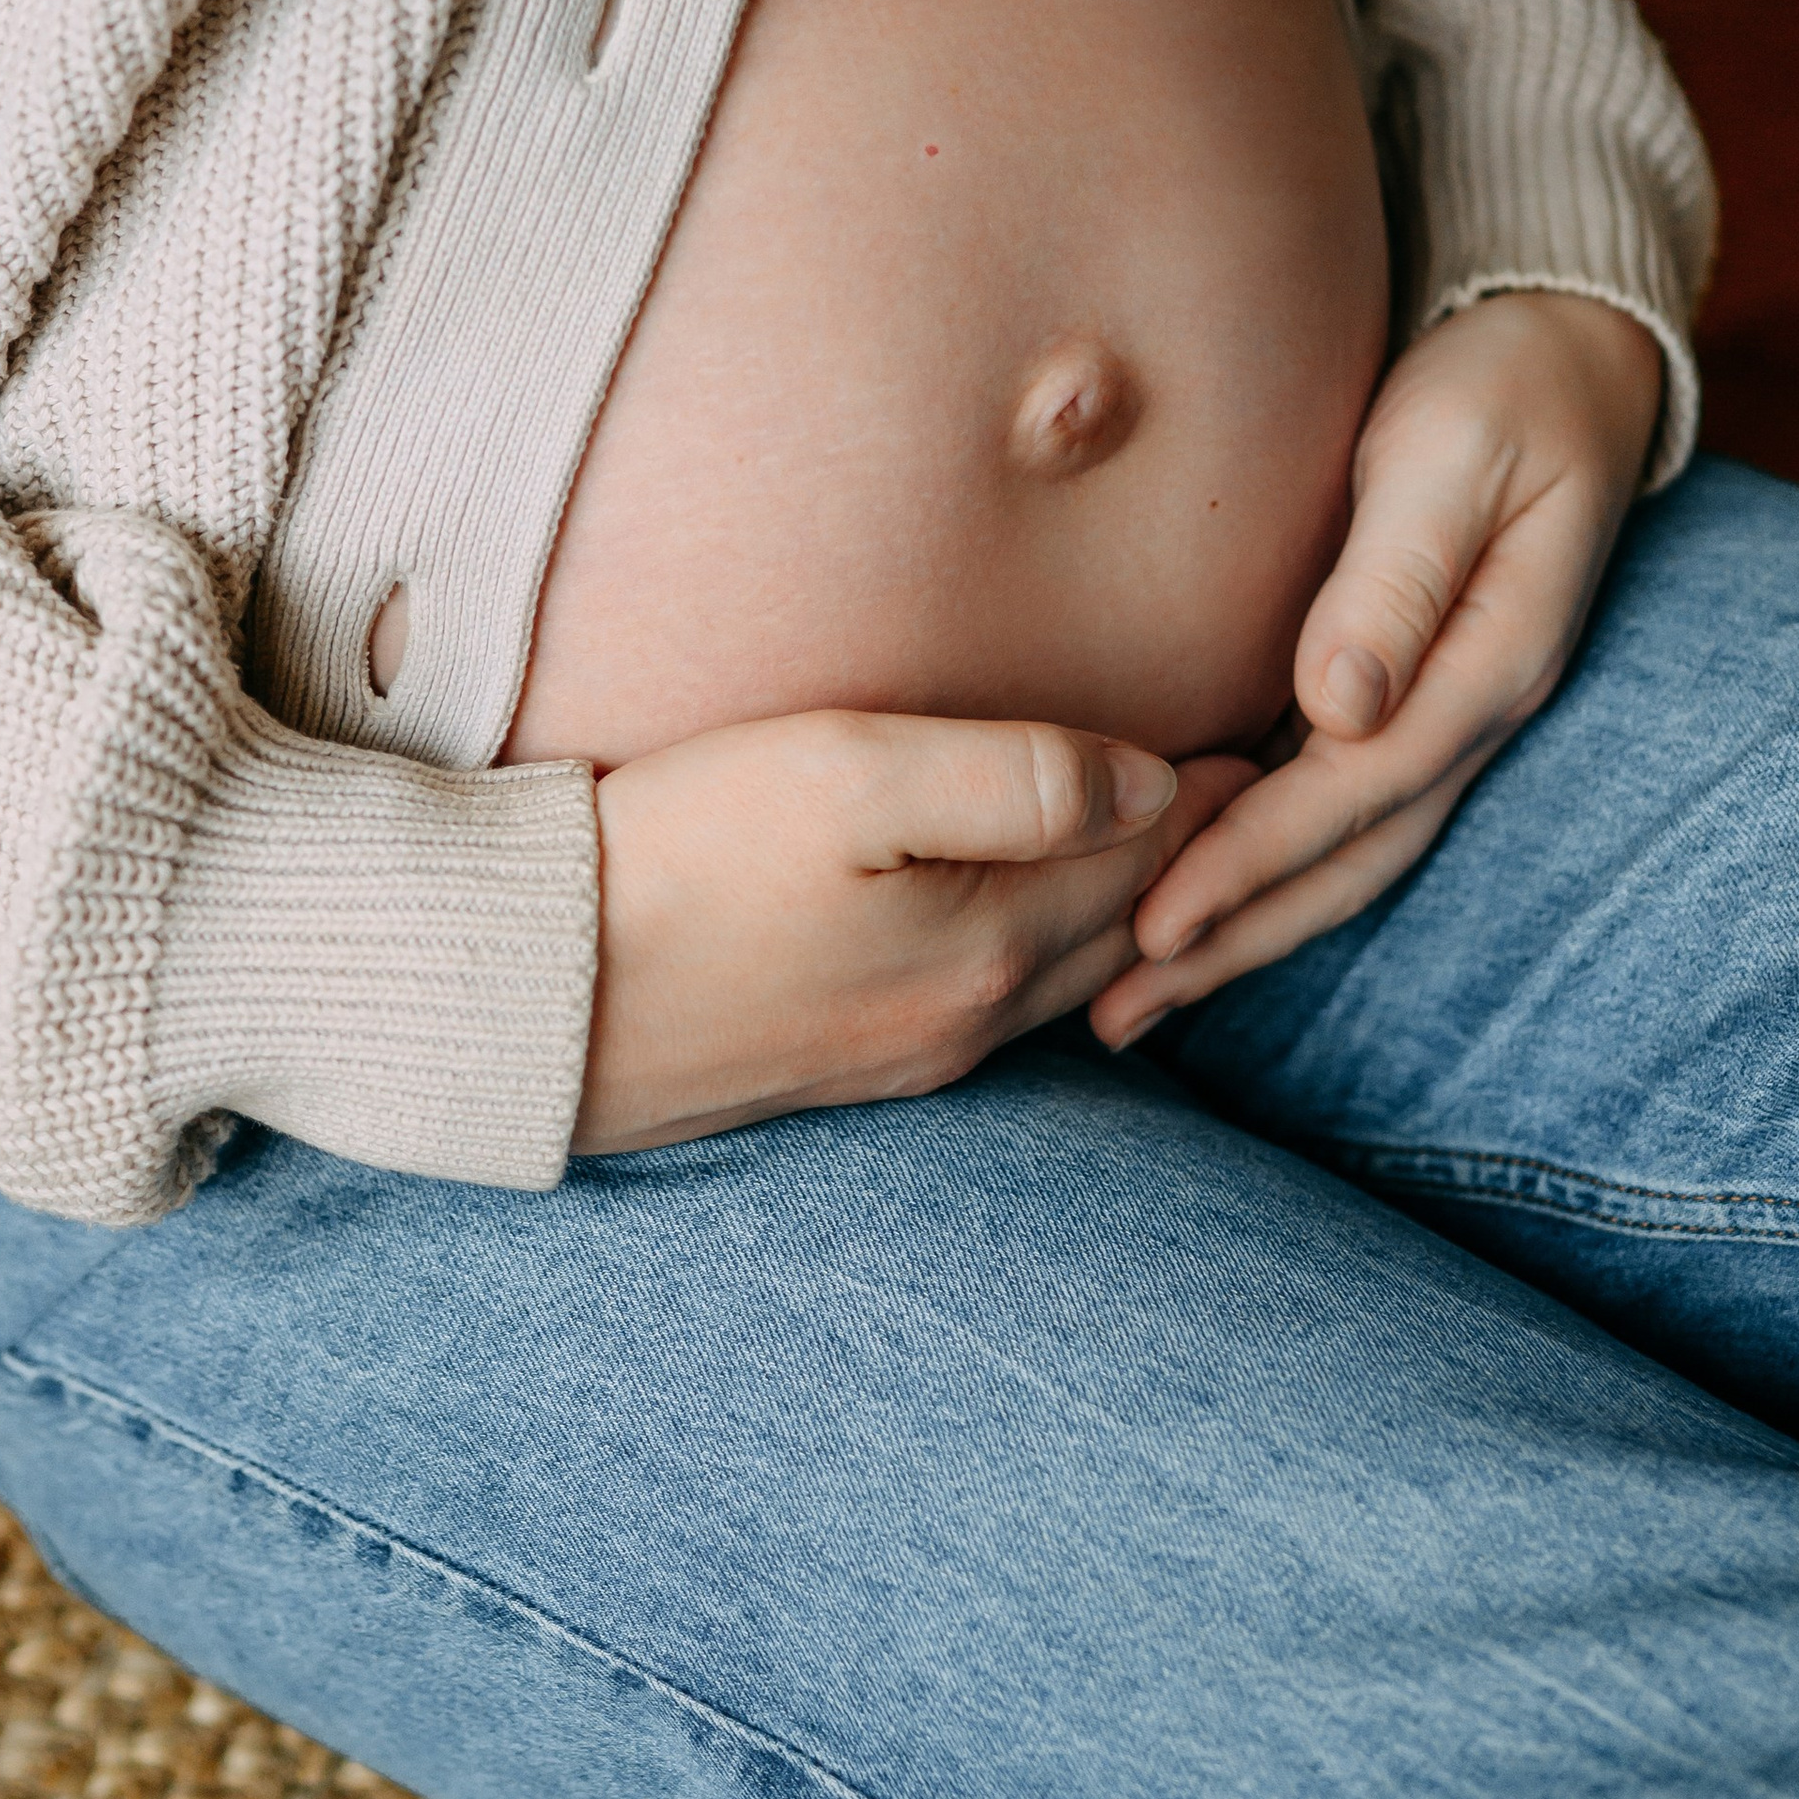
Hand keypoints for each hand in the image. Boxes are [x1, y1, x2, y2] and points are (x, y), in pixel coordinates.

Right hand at [576, 710, 1250, 1151]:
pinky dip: (1050, 961)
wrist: (528, 999)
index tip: (1270, 731)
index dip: (1211, 786)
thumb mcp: (845, 776)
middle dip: (1195, 860)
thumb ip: (1014, 775)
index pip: (1150, 853)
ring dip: (1127, 916)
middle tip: (1255, 788)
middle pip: (1124, 926)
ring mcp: (905, 1054)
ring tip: (1170, 852)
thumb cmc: (676, 856)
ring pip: (1066, 978)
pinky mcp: (841, 1068)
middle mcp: (968, 1015)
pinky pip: (994, 1011)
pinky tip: (1033, 935)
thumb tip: (1151, 784)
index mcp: (990, 940)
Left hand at [1091, 292, 1665, 1049]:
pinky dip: (1246, 868)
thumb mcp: (1453, 458)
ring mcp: (1426, 716)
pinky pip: (1316, 810)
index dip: (1249, 864)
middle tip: (1113, 1017)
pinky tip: (1169, 901)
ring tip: (1125, 1001)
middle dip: (1228, 944)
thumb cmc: (1498, 392)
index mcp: (1483, 670)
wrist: (1555, 355)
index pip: (1349, 795)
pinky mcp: (1386, 698)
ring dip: (1233, 931)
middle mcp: (1458, 716)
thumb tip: (1337, 704)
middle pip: (1340, 864)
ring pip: (1329, 857)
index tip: (1152, 924)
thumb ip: (1398, 577)